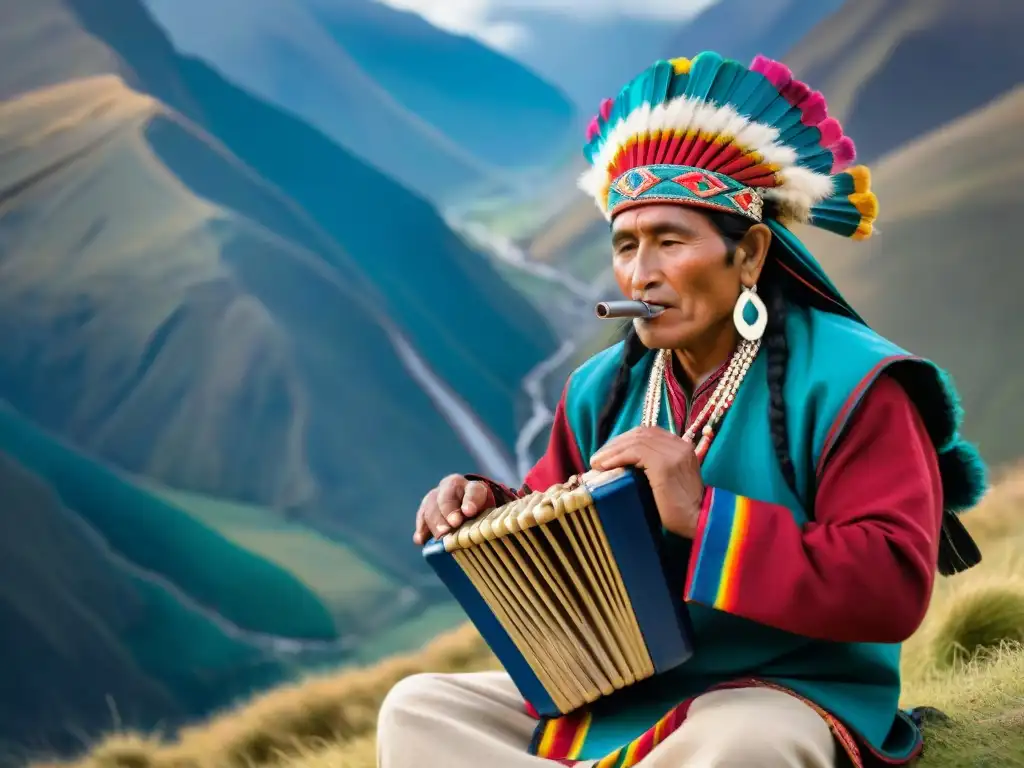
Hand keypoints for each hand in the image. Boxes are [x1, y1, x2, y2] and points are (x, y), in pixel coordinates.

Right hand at [413, 474, 491, 544]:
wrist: (468, 508)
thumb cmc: (482, 515)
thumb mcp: (489, 516)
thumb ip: (487, 522)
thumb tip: (485, 537)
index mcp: (474, 488)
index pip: (473, 491)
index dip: (470, 501)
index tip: (469, 512)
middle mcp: (453, 487)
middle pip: (447, 496)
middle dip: (449, 511)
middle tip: (452, 525)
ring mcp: (437, 495)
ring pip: (431, 504)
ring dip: (435, 521)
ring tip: (439, 536)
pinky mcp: (426, 506)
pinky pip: (422, 514)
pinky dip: (421, 527)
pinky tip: (420, 539)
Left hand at [589, 426, 704, 538]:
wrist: (699, 521)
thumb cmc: (680, 508)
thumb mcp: (666, 480)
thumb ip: (652, 467)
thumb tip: (620, 464)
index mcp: (681, 445)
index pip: (647, 433)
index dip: (624, 440)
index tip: (607, 453)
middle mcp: (679, 444)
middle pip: (640, 433)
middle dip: (615, 443)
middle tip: (598, 458)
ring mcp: (674, 452)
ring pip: (635, 441)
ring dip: (612, 450)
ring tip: (596, 463)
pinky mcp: (665, 464)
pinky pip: (635, 452)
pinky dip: (617, 457)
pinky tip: (606, 466)